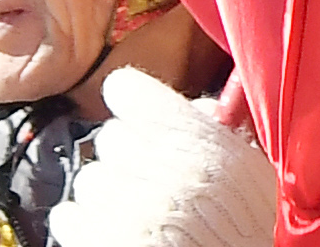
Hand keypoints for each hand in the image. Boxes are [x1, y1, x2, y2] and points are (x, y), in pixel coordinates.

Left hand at [46, 75, 275, 246]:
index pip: (126, 88)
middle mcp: (154, 168)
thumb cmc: (251, 228)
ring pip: (89, 178)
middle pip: (109, 137)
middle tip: (152, 182)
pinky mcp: (99, 241)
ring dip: (108, 195)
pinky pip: (68, 216)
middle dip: (128, 159)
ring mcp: (123, 208)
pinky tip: (116, 233)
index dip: (133, 103)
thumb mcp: (250, 171)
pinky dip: (85, 225)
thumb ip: (219, 130)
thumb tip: (196, 107)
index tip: (140, 118)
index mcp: (192, 140)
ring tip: (140, 216)